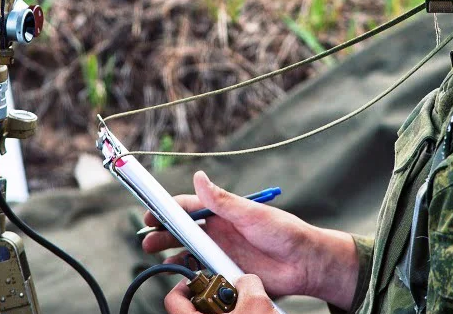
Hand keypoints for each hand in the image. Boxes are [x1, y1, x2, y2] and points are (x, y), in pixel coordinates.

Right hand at [141, 171, 357, 307]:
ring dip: (170, 253)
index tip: (150, 213)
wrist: (305, 264)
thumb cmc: (284, 232)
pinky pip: (201, 273)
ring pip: (187, 251)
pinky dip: (187, 274)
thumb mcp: (251, 213)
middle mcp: (218, 230)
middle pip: (182, 230)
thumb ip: (223, 200)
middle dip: (162, 232)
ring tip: (155, 257)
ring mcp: (221, 252)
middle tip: (147, 240)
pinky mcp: (227, 272)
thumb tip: (199, 177)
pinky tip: (178, 276)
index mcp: (223, 212)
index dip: (168, 209)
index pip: (188, 206)